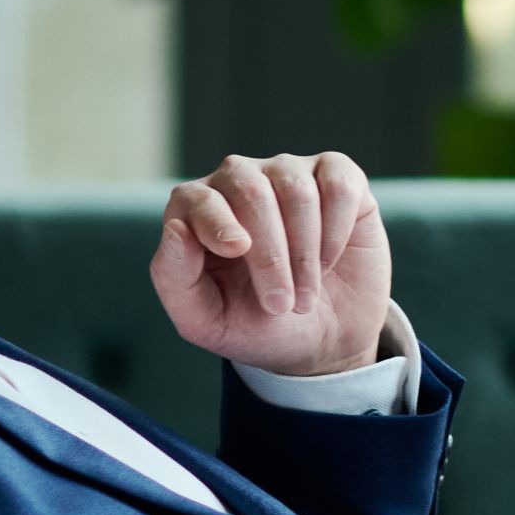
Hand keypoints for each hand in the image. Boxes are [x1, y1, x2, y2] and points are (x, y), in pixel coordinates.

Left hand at [150, 152, 393, 378]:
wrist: (323, 340)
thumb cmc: (257, 326)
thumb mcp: (205, 320)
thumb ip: (174, 277)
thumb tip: (175, 228)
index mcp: (198, 209)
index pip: (197, 198)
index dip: (217, 222)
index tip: (236, 250)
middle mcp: (241, 180)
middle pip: (251, 191)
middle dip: (270, 254)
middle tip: (282, 306)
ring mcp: (289, 173)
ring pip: (296, 190)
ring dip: (305, 253)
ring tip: (305, 296)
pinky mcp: (337, 177)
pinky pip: (339, 186)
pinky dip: (336, 230)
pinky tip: (330, 260)